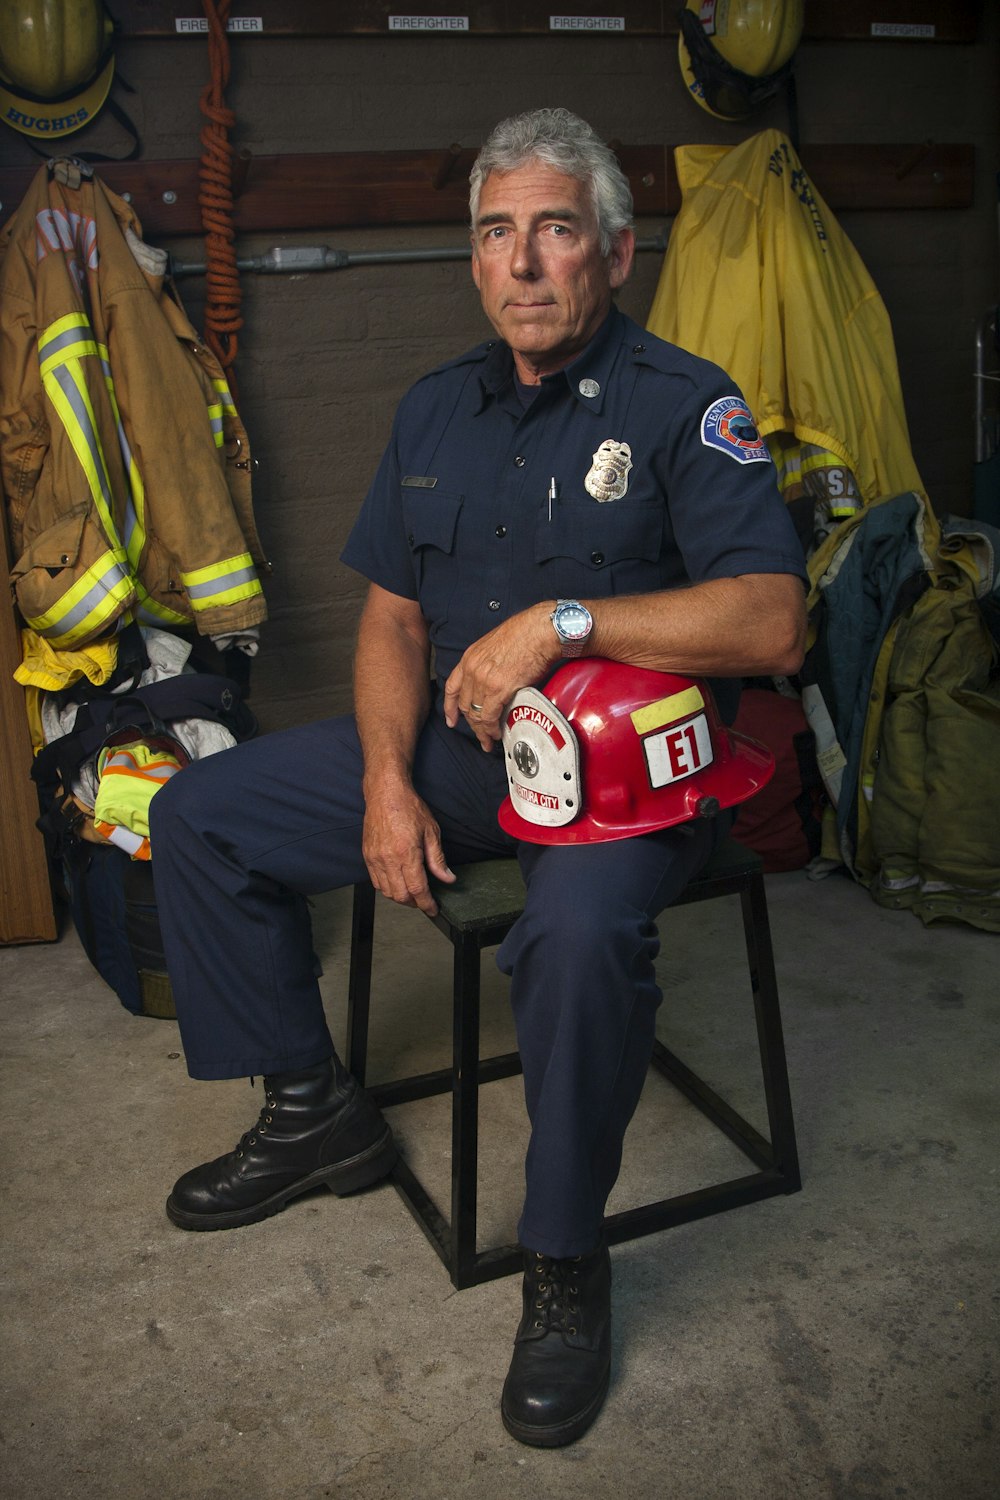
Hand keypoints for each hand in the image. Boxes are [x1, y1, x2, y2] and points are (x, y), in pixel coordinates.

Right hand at [362, 779, 454, 914]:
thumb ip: (438, 859)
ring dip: (400, 897)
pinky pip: (376, 882)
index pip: (417, 889)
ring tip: (412, 893)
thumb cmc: (409, 808)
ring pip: (387, 892)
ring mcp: (375, 858)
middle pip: (401, 895)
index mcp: (407, 853)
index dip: (426, 904)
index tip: (433, 909)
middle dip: (414, 903)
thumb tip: (447, 878)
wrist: (385, 794)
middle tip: (424, 901)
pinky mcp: (367, 856)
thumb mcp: (431, 832)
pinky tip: (397, 883)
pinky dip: (387, 888)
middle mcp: (388, 859)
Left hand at [443, 605, 556, 749]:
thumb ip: (490, 663)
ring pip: (476, 714)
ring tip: (489, 740)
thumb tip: (496, 680)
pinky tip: (497, 733)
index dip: (450, 707)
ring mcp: (484, 679)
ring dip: (482, 730)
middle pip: (464, 705)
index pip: (452, 687)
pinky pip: (490, 716)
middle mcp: (472, 669)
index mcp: (470, 657)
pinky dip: (492, 728)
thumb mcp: (496, 645)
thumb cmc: (527, 633)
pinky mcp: (499, 689)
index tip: (451, 719)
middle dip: (471, 724)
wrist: (541, 630)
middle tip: (480, 736)